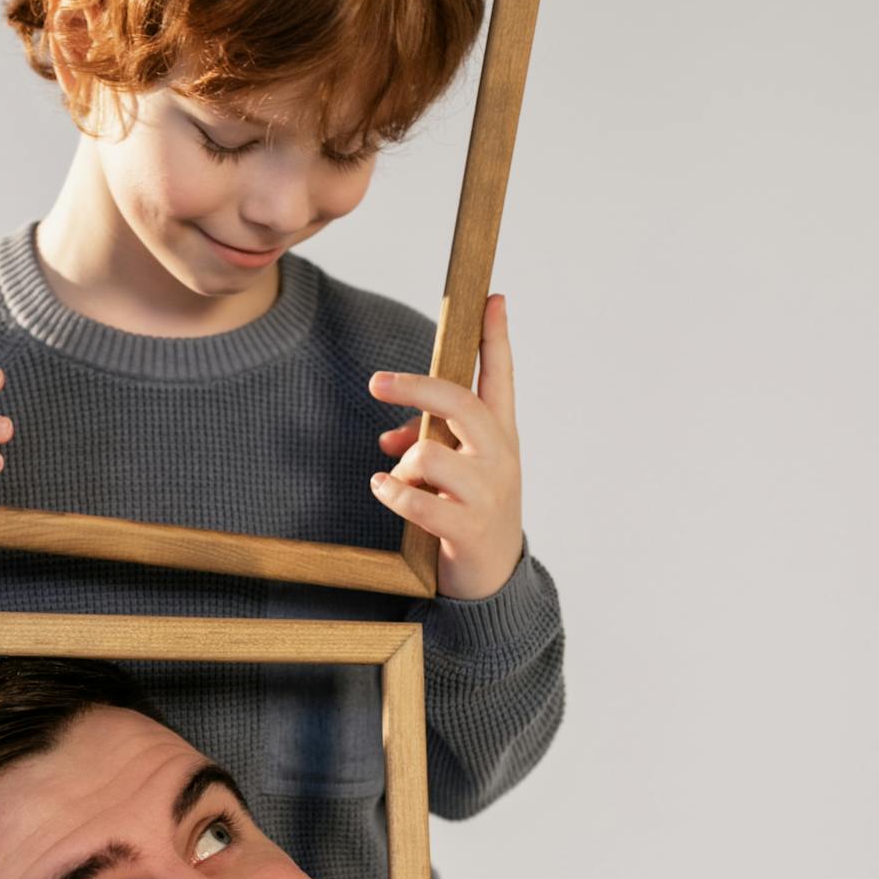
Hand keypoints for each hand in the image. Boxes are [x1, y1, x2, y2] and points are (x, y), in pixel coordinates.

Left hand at [367, 292, 522, 599]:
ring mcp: (488, 492)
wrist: (493, 579)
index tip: (493, 298)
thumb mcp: (458, 471)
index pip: (501, 377)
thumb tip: (389, 438)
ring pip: (429, 455)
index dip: (497, 337)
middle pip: (460, 403)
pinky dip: (392, 493)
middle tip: (376, 383)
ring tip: (398, 483)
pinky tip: (383, 490)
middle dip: (415, 388)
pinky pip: (418, 500)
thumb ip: (429, 442)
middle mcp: (501, 456)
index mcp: (501, 435)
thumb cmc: (471, 511)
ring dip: (402, 468)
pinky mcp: (468, 528)